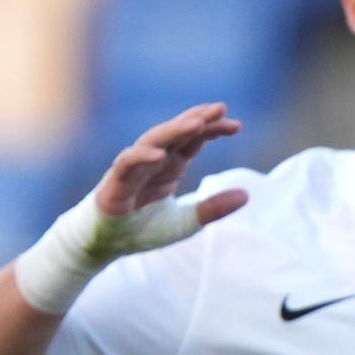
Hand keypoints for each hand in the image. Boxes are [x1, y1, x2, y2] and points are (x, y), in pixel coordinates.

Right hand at [78, 102, 248, 257]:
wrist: (107, 246)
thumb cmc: (143, 229)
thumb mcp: (187, 221)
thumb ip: (214, 208)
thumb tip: (247, 195)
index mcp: (170, 166)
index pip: (193, 140)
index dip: (213, 130)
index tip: (237, 125)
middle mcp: (153, 161)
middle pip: (176, 134)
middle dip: (197, 119)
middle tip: (221, 109)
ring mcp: (133, 169)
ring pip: (153, 141)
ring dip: (174, 131)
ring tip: (196, 124)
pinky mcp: (115, 183)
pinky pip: (127, 163)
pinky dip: (141, 156)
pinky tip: (160, 154)